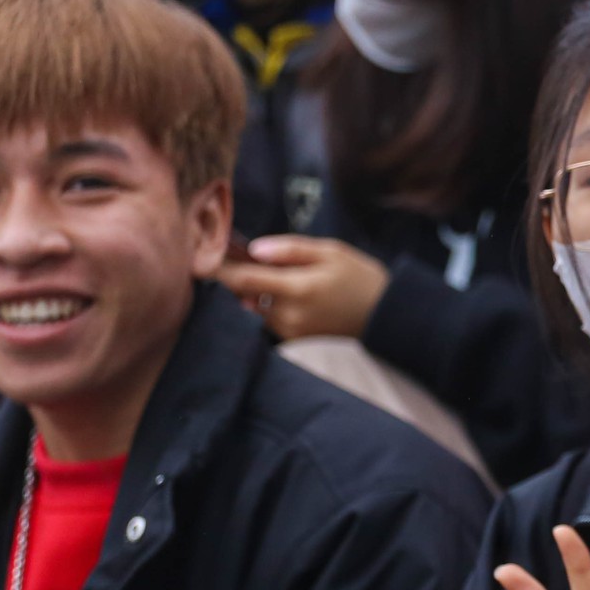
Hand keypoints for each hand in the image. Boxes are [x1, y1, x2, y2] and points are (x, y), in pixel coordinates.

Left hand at [215, 236, 390, 340]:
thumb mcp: (331, 252)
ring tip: (278, 276)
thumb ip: (291, 249)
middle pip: (245, 294)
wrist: (386, 316)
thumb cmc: (359, 278)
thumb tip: (254, 249)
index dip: (219, 269)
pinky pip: (268, 319)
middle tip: (245, 258)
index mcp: (297, 288)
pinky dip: (268, 305)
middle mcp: (288, 314)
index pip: (243, 280)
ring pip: (255, 307)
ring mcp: (290, 331)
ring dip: (256, 291)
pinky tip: (286, 294)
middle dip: (241, 276)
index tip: (204, 257)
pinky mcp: (293, 340)